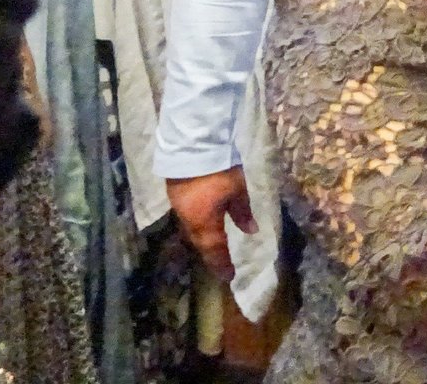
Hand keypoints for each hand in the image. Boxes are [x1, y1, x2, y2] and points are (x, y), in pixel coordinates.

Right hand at [166, 166, 257, 281]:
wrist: (192, 149)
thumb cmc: (219, 172)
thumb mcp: (237, 192)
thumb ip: (243, 213)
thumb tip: (251, 231)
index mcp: (205, 223)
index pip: (214, 250)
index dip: (221, 264)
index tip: (228, 276)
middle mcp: (189, 221)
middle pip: (200, 244)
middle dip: (210, 256)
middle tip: (220, 266)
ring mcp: (179, 209)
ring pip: (191, 233)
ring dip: (202, 243)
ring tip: (212, 249)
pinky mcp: (175, 197)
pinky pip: (186, 221)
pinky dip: (196, 229)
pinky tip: (201, 228)